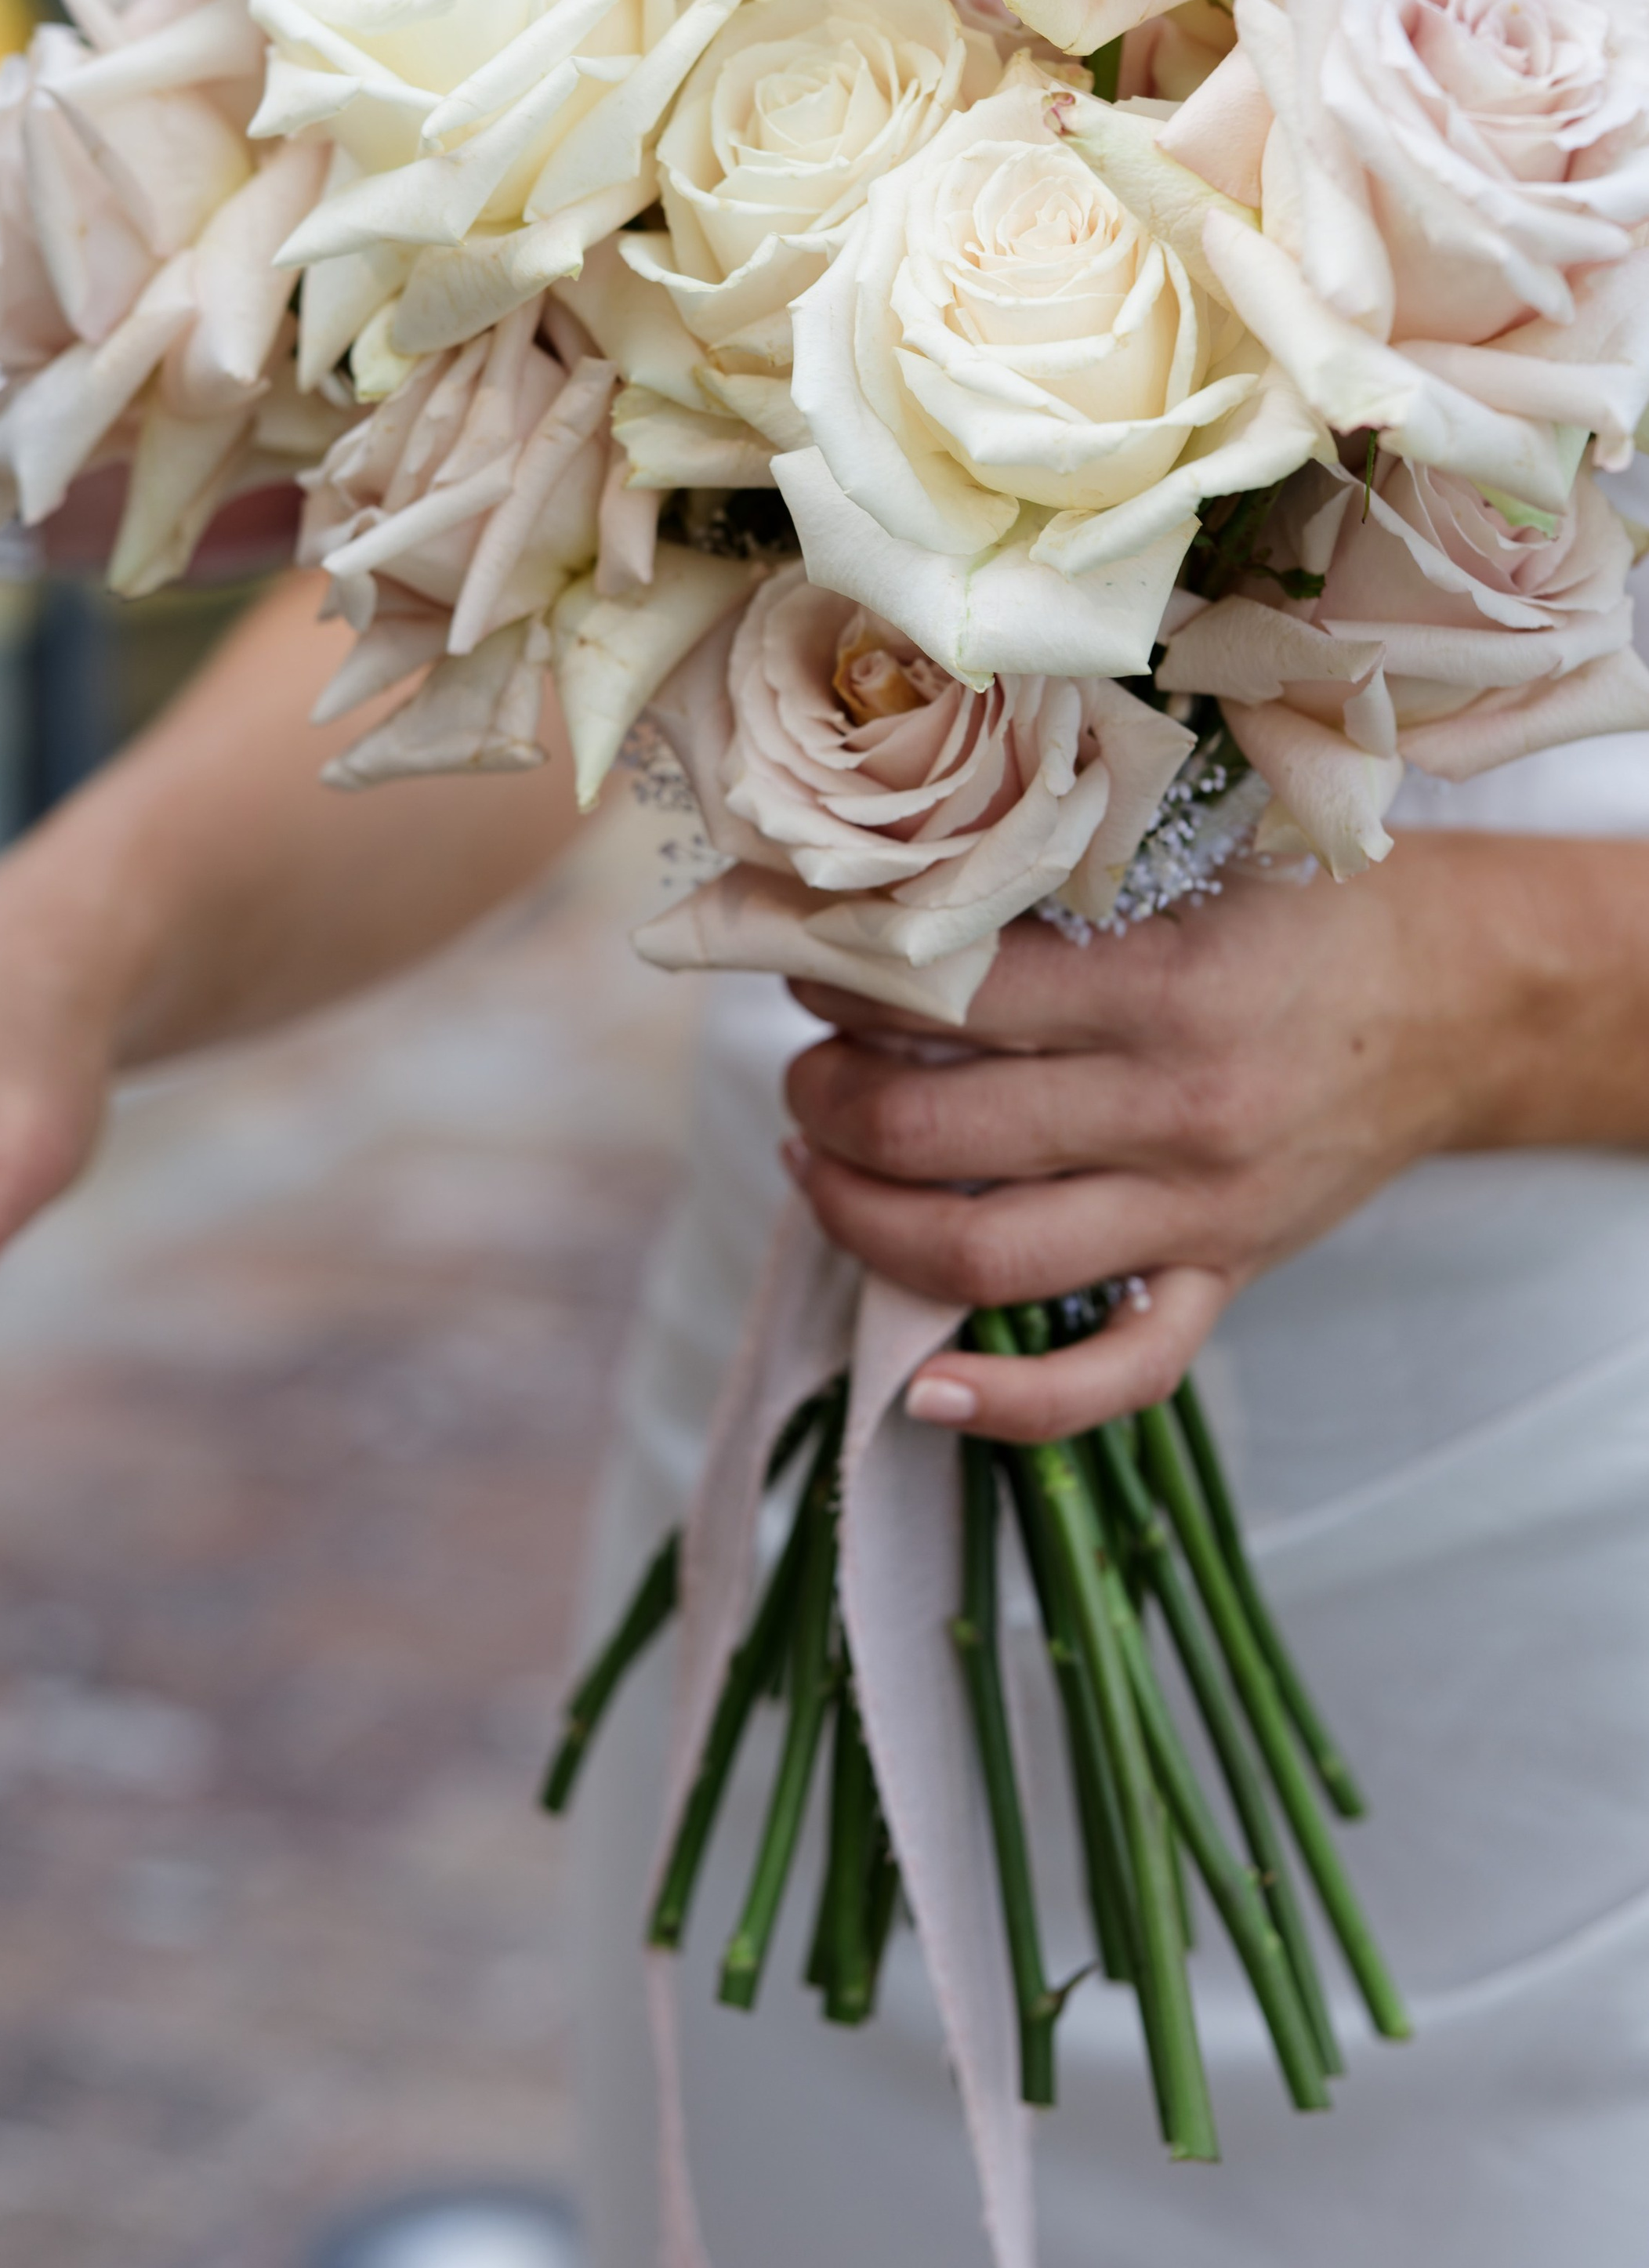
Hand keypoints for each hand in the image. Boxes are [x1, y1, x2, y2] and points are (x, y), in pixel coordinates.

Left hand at [783, 834, 1589, 1439]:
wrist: (1461, 999)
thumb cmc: (1310, 913)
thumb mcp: (1189, 862)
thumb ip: (1053, 889)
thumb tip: (887, 908)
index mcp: (1161, 984)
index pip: (946, 997)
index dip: (845, 984)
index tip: (810, 966)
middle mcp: (1174, 1109)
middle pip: (930, 1131)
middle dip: (826, 1099)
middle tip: (805, 1068)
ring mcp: (1197, 1214)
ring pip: (978, 1257)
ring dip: (858, 1217)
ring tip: (818, 1163)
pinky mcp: (1222, 1281)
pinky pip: (1110, 1378)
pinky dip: (1005, 1405)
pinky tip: (920, 1384)